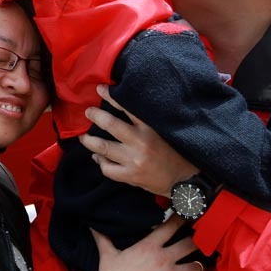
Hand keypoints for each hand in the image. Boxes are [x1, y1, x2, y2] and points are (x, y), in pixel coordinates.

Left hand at [79, 85, 197, 195]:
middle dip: (96, 116)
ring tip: (84, 138)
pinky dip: (101, 162)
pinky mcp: (131, 176)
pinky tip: (99, 158)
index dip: (112, 96)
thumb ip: (147, 123)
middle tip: (88, 112)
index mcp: (150, 128)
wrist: (186, 181)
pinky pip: (108, 169)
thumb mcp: (165, 133)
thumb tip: (125, 110)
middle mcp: (140, 142)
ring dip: (90, 141)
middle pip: (110, 124)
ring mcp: (133, 160)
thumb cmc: (177, 154)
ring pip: (103, 148)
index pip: (127, 107)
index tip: (101, 88)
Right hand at [93, 215, 202, 270]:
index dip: (181, 219)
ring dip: (197, 266)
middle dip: (195, 242)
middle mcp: (164, 257)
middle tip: (196, 242)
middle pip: (190, 244)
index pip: (171, 226)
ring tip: (196, 266)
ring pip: (196, 266)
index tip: (187, 216)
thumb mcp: (107, 255)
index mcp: (149, 246)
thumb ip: (103, 239)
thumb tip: (92, 226)